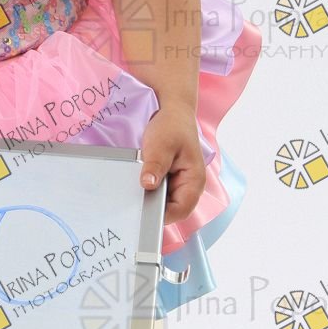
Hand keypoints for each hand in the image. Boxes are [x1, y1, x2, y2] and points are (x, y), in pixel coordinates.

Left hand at [138, 105, 205, 224]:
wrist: (173, 113)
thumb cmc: (172, 126)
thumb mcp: (161, 144)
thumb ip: (155, 165)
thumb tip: (148, 185)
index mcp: (194, 181)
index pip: (181, 210)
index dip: (163, 215)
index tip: (143, 214)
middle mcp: (189, 186)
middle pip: (172, 210)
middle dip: (153, 207)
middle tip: (133, 203)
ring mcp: (179, 184)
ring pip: (163, 203)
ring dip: (150, 198)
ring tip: (134, 191)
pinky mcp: (169, 180)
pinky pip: (158, 193)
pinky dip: (148, 191)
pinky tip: (138, 183)